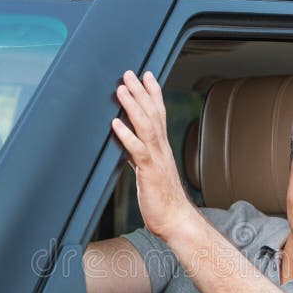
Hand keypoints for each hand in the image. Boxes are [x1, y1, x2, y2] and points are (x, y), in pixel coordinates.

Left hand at [111, 70, 198, 241]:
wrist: (176, 220)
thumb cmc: (163, 200)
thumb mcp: (150, 173)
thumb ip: (140, 157)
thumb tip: (128, 146)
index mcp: (163, 148)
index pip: (160, 114)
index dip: (154, 94)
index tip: (147, 75)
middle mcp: (162, 150)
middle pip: (153, 114)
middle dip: (142, 92)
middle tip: (130, 73)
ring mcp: (157, 160)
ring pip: (146, 127)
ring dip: (133, 106)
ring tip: (122, 89)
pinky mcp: (150, 173)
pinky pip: (138, 151)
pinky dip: (127, 136)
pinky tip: (116, 124)